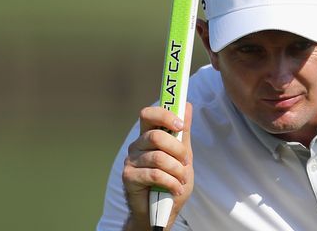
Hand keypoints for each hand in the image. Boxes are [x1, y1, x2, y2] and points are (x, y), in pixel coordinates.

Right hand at [122, 103, 193, 229]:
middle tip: (186, 162)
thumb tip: (187, 106)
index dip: (164, 115)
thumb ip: (183, 132)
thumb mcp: (183, 155)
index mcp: (149, 136)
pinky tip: (175, 188)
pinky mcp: (128, 177)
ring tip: (181, 180)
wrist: (163, 210)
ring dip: (177, 170)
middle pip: (156, 136)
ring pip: (158, 158)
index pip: (149, 114)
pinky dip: (171, 182)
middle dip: (178, 150)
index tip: (180, 126)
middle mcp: (137, 145)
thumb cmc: (172, 180)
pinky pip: (154, 174)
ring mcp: (131, 161)